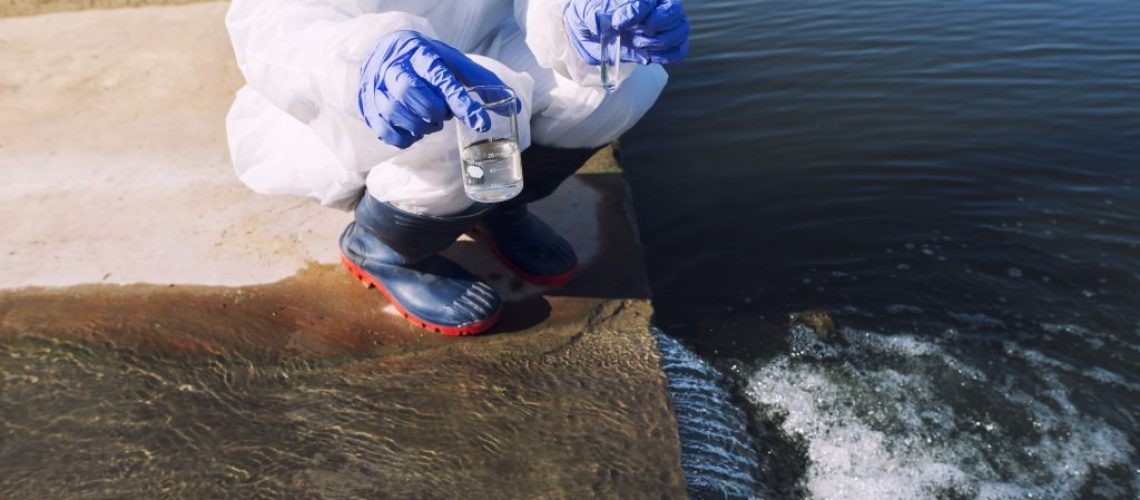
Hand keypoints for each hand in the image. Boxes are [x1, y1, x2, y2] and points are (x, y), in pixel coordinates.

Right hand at [359, 31, 508, 148]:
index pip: (442, 78)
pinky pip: (383, 129)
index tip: (482, 122)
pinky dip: (403, 138)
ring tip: (431, 123)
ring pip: (394, 111)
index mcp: (421, 54)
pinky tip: (414, 133)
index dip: (463, 103)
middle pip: (409, 92)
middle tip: (442, 116)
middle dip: (432, 111)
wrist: (388, 52)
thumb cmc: (427, 60)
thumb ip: (483, 83)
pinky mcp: (367, 105)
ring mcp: (376, 86)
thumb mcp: (455, 63)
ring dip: (419, 125)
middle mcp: (394, 67)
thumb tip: (516, 107)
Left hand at [564, 0, 689, 65]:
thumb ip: (591, 15)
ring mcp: (664, 25)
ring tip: (639, 44)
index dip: (635, 11)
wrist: (588, 29)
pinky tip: (648, 56)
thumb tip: (600, 23)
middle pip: (674, 9)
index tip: (617, 23)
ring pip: (681, 29)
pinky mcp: (666, 44)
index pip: (646, 0)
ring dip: (661, 42)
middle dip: (658, 23)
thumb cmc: (588, 16)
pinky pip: (679, 49)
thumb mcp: (582, 13)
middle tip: (637, 36)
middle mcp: (656, 6)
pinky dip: (668, 56)